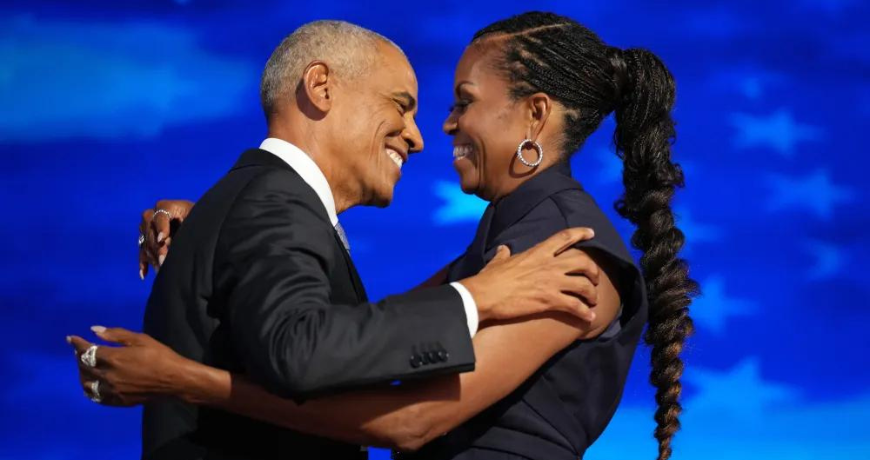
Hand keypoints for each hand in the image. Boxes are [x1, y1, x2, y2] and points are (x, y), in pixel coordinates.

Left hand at [68, 327, 189, 405]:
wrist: (175, 380)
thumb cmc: (160, 356)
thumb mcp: (141, 339)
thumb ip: (116, 335)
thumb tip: (94, 330)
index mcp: (113, 358)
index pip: (87, 350)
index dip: (77, 343)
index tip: (71, 338)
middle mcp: (108, 375)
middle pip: (84, 367)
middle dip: (79, 357)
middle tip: (79, 351)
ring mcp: (112, 390)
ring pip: (87, 384)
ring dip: (82, 374)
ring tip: (84, 368)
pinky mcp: (118, 401)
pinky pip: (97, 397)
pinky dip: (91, 390)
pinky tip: (92, 385)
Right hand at [139, 199, 193, 278]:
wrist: (198, 223)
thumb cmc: (201, 219)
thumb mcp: (196, 220)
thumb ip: (186, 227)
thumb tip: (173, 243)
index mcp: (167, 206)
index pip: (160, 216)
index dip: (161, 227)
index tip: (162, 240)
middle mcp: (153, 214)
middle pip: (150, 230)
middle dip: (158, 247)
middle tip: (164, 261)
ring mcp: (148, 228)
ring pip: (146, 242)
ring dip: (153, 257)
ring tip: (162, 270)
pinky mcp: (146, 240)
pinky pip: (142, 251)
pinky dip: (144, 263)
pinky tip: (144, 274)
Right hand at [459, 228, 599, 322]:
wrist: (485, 295)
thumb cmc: (490, 278)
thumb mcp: (498, 261)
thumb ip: (504, 254)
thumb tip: (503, 249)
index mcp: (538, 252)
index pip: (564, 237)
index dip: (580, 233)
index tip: (591, 233)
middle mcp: (549, 265)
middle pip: (583, 262)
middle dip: (593, 270)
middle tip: (595, 278)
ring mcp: (551, 282)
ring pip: (584, 285)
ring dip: (592, 293)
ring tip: (593, 300)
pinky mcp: (550, 301)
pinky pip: (576, 306)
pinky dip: (585, 312)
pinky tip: (589, 317)